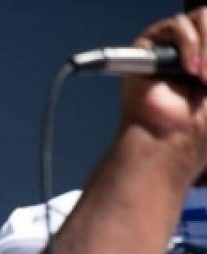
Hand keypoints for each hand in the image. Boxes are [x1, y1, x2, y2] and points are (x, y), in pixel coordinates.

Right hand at [121, 10, 206, 176]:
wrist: (173, 139)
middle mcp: (193, 51)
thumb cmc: (202, 123)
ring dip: (205, 45)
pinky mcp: (149, 45)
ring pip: (199, 19)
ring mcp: (171, 47)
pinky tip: (188, 69)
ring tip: (199, 75)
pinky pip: (178, 25)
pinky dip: (189, 44)